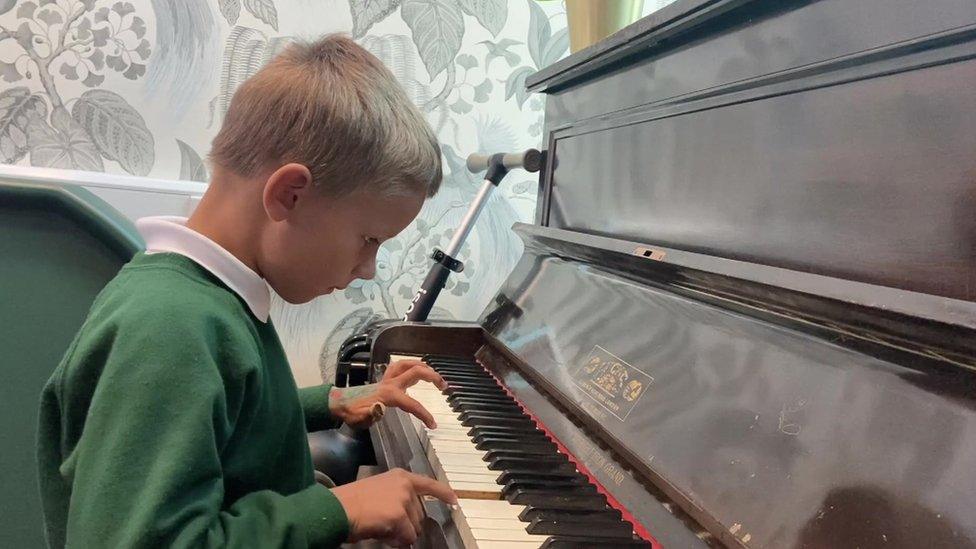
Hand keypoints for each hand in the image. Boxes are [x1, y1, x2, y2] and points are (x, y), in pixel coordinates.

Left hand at [329, 359, 446, 429]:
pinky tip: (417, 370)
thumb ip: (372, 414)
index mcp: (389, 395)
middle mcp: (390, 383)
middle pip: (415, 372)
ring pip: (408, 364)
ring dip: (423, 366)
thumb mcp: (360, 419)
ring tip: (435, 374)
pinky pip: (400, 366)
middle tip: (444, 386)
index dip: (424, 413)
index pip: (412, 403)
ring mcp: (387, 379)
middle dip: (432, 377)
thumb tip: (381, 408)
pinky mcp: (384, 378)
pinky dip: (411, 365)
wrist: (339, 403)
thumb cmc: (351, 414)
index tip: (433, 424)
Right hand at [332, 468, 456, 546]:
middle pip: (420, 514)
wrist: (338, 509)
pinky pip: (407, 538)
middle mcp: (405, 486)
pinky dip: (397, 541)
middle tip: (385, 525)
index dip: (444, 493)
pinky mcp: (399, 516)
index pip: (429, 484)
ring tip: (381, 527)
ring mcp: (403, 500)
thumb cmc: (352, 503)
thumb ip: (397, 500)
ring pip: (414, 528)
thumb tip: (408, 522)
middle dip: (407, 525)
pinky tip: (382, 534)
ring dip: (401, 534)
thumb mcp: (378, 492)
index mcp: (400, 477)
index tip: (455, 501)